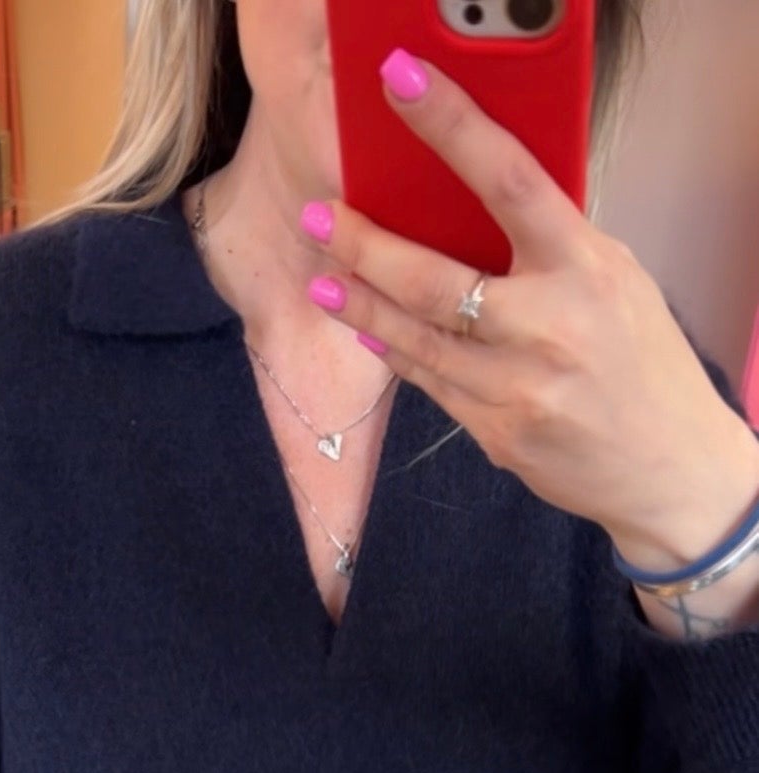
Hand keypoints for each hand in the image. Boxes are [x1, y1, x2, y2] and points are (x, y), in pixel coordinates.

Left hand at [301, 49, 758, 559]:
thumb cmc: (641, 361)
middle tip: (322, 221)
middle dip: (367, 247)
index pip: (510, 179)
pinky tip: (370, 330)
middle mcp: (549, 325)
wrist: (669, 466)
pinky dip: (398, 353)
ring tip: (324, 280)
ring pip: (418, 338)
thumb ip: (552, 246)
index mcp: (585, 266)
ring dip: (364, 305)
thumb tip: (473, 206)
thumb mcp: (615, 281)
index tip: (403, 88)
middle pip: (434, 279)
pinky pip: (432, 385)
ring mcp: (519, 386)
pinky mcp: (499, 433)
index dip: (452, 128)